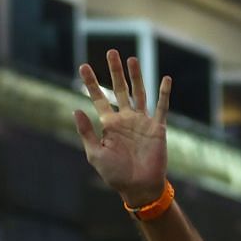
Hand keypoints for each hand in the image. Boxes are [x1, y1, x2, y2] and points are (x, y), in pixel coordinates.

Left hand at [74, 49, 169, 206]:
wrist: (139, 188)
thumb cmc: (115, 175)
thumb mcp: (95, 154)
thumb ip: (86, 132)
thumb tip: (75, 108)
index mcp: (110, 124)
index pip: (98, 98)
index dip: (91, 82)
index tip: (83, 66)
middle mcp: (126, 119)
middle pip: (119, 89)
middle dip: (114, 71)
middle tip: (110, 52)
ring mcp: (142, 122)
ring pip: (139, 92)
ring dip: (136, 76)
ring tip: (131, 58)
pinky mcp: (157, 128)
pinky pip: (161, 107)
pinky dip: (164, 93)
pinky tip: (165, 78)